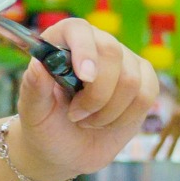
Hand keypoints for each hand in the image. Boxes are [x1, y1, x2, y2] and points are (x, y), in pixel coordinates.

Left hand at [11, 17, 160, 180]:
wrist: (65, 150)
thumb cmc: (45, 125)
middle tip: (75, 115)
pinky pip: (147, 95)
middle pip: (112, 52)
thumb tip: (38, 65)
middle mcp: (95, 44)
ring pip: (131, 79)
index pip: (78, 30)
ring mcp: (123, 62)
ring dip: (108, 111)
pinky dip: (126, 116)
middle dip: (96, 94)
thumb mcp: (32, 111)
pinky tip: (107, 122)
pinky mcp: (144, 81)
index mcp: (61, 43)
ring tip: (87, 121)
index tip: (84, 77)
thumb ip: (34, 88)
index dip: (84, 50)